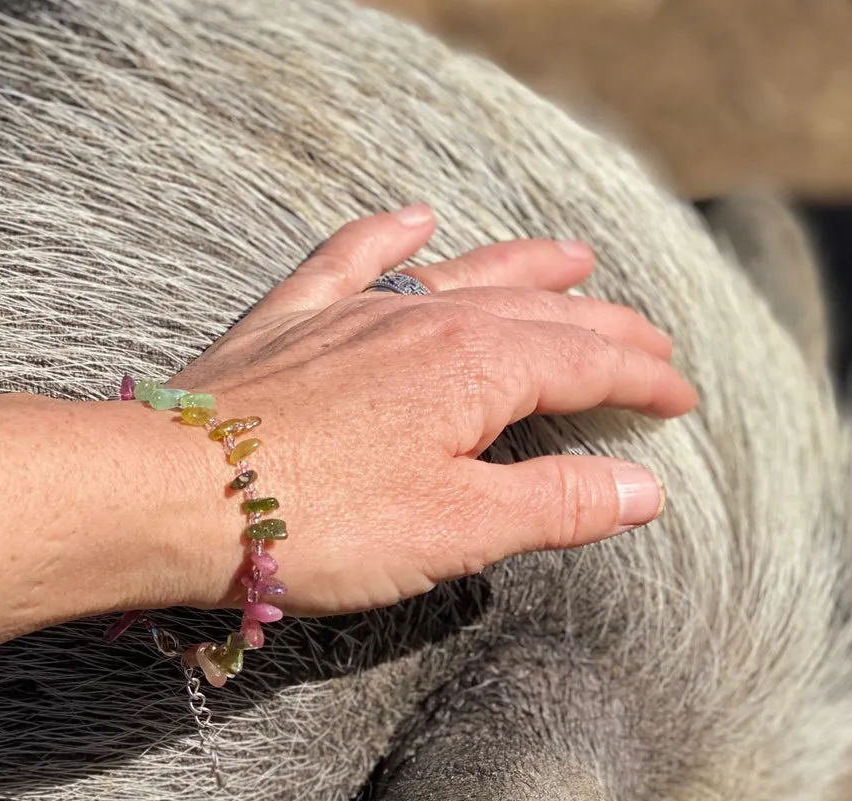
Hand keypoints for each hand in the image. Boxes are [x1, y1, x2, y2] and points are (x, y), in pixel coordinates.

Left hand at [170, 205, 696, 616]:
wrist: (170, 494)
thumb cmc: (318, 521)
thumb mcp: (459, 529)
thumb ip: (556, 503)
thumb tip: (643, 488)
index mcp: (477, 368)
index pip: (588, 364)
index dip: (643, 379)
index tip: (682, 397)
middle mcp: (425, 320)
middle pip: (540, 312)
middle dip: (605, 326)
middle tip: (653, 338)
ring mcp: (356, 315)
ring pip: (463, 274)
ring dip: (526, 266)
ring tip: (573, 255)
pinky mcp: (293, 326)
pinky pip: (351, 261)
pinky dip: (388, 238)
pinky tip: (412, 220)